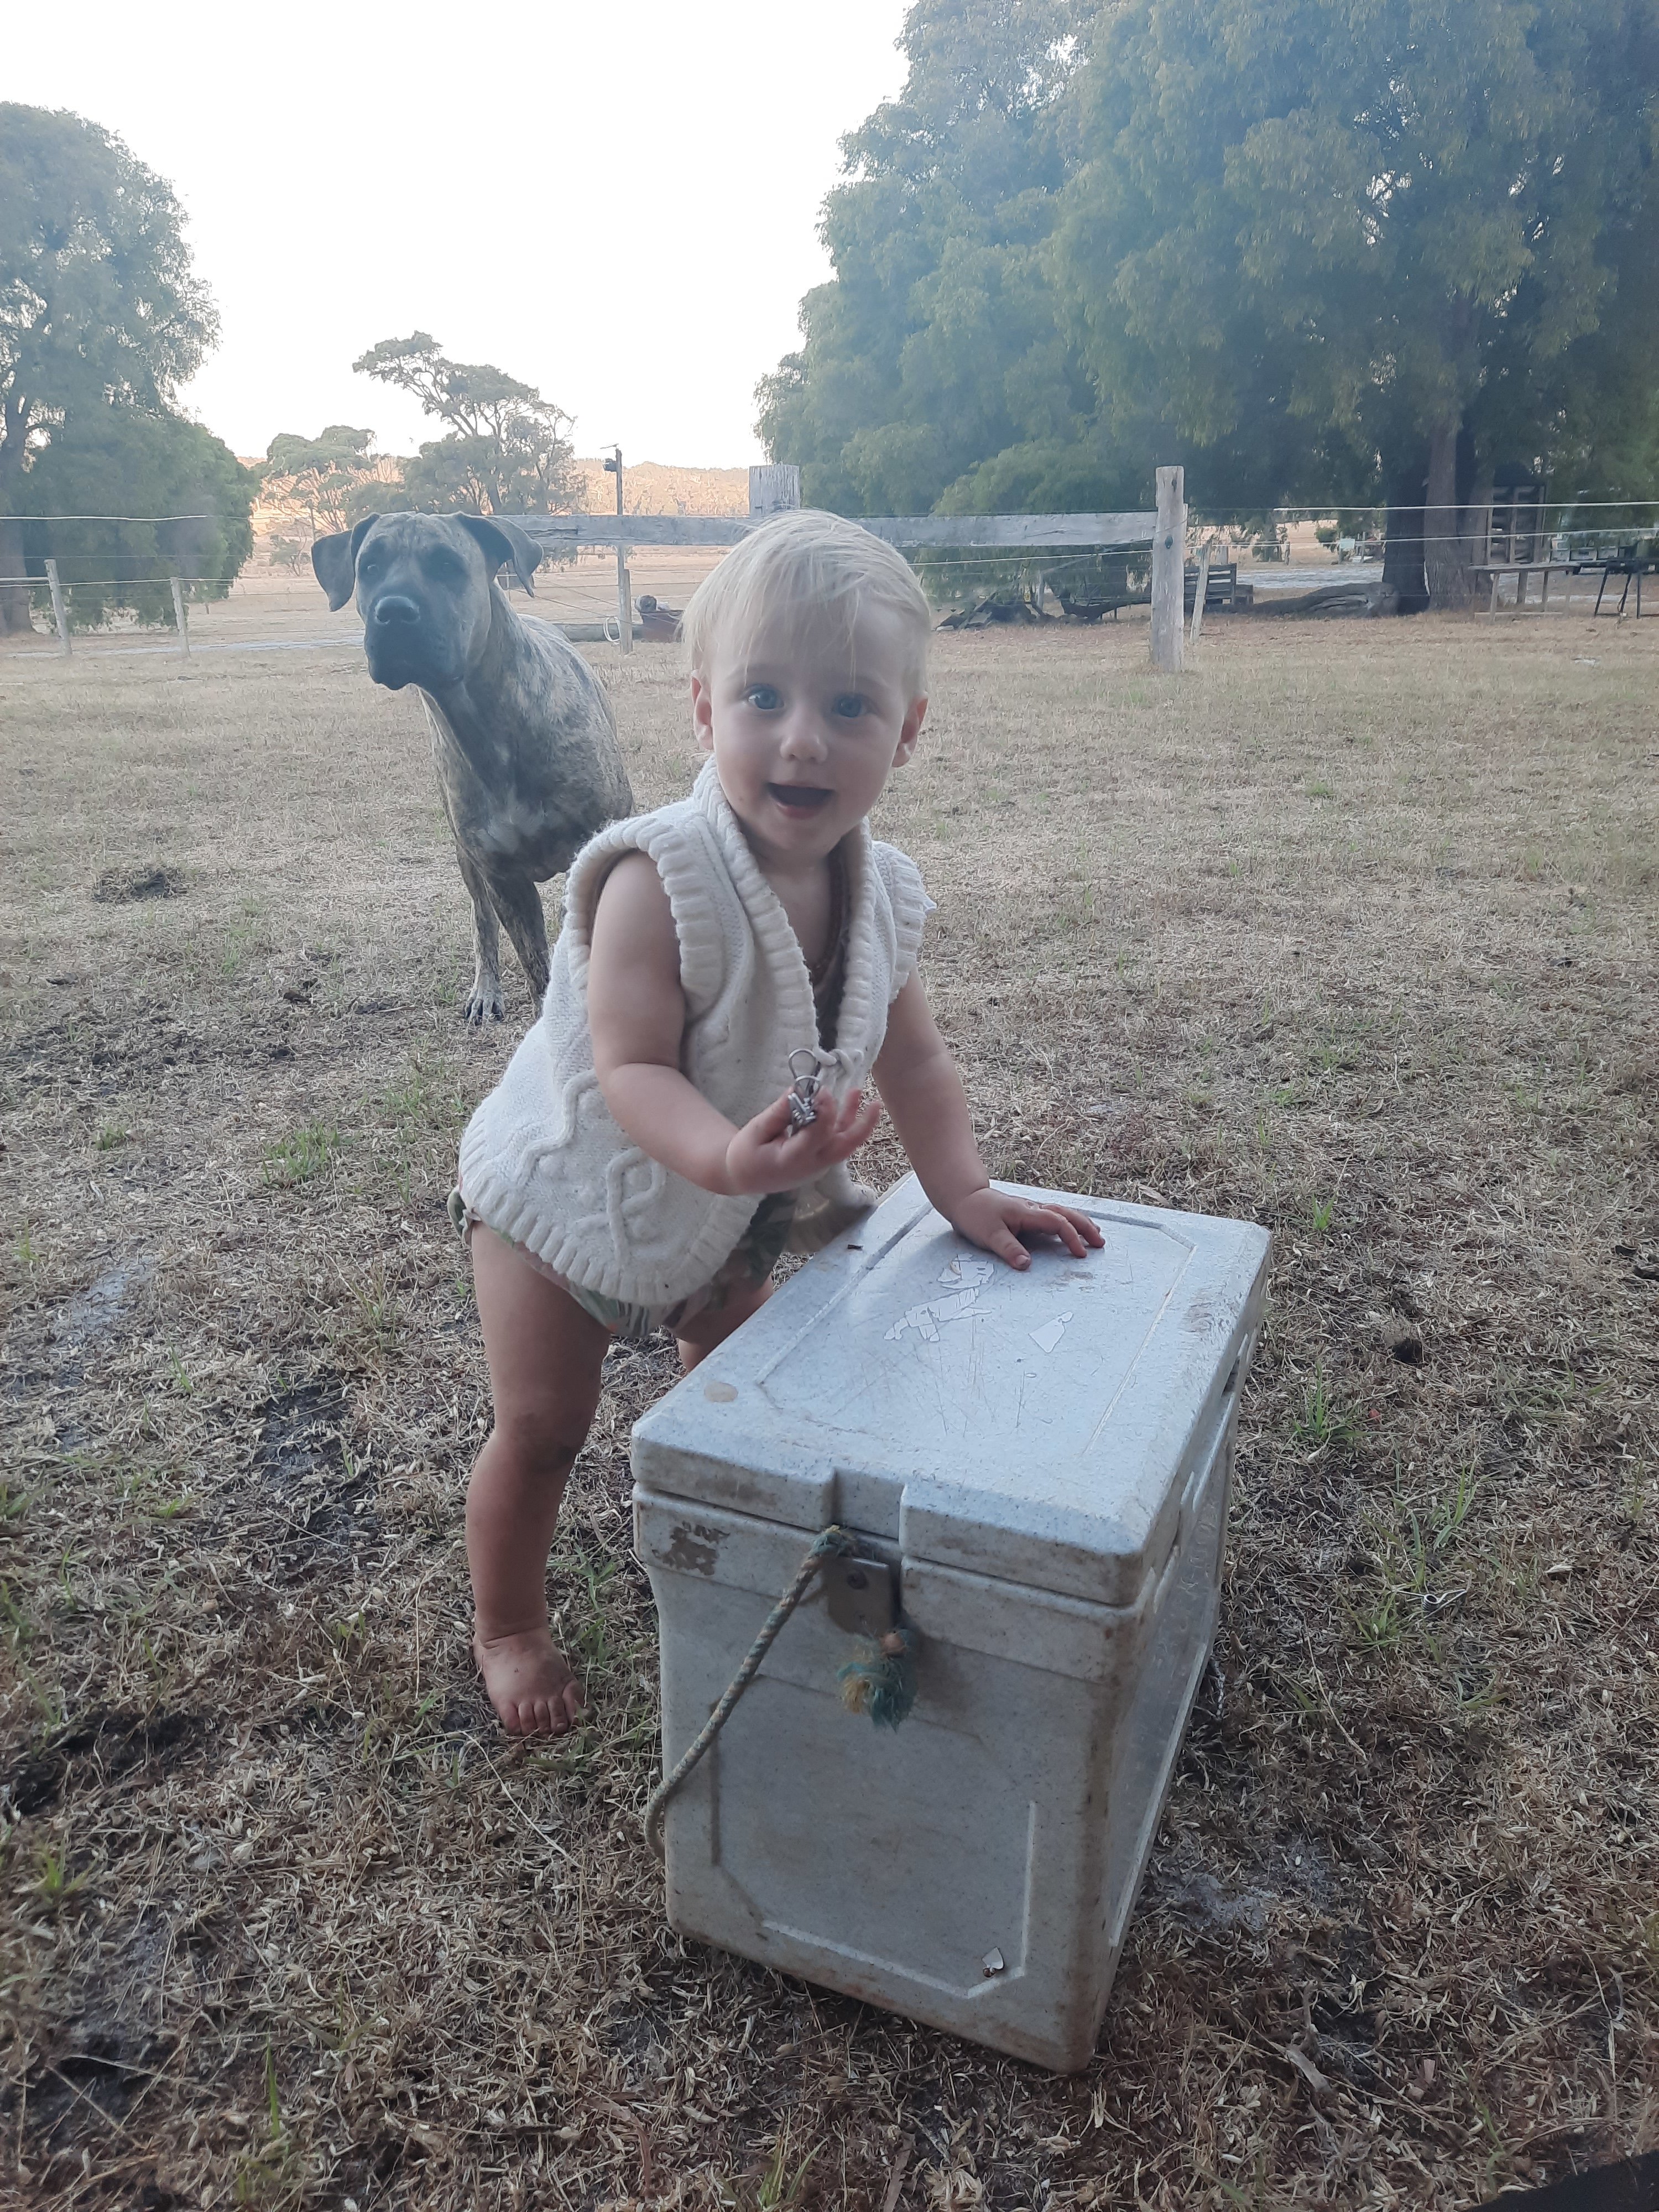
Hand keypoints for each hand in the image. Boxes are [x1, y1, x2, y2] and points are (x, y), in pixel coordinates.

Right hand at [722, 1086, 881, 1196]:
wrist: (742, 1176)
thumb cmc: (745, 1155)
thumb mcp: (756, 1130)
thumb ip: (779, 1112)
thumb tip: (799, 1089)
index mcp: (793, 1160)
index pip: (818, 1135)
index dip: (824, 1110)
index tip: (820, 1090)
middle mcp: (811, 1166)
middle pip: (844, 1147)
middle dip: (862, 1125)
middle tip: (875, 1103)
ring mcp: (818, 1165)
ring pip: (843, 1143)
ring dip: (854, 1119)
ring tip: (858, 1093)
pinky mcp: (818, 1159)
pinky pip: (835, 1142)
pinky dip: (843, 1124)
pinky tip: (847, 1104)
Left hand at [946, 1186, 1104, 1271]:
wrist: (964, 1198)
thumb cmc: (975, 1215)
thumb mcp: (988, 1235)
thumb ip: (1008, 1249)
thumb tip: (1026, 1265)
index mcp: (1026, 1212)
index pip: (1056, 1223)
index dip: (1071, 1238)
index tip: (1080, 1254)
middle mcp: (1033, 1209)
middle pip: (1066, 1214)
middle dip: (1085, 1227)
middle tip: (1100, 1242)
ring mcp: (1031, 1209)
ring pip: (1063, 1212)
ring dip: (1080, 1222)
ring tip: (1096, 1235)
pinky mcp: (1028, 1213)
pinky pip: (1054, 1215)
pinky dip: (1068, 1221)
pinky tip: (1073, 1228)